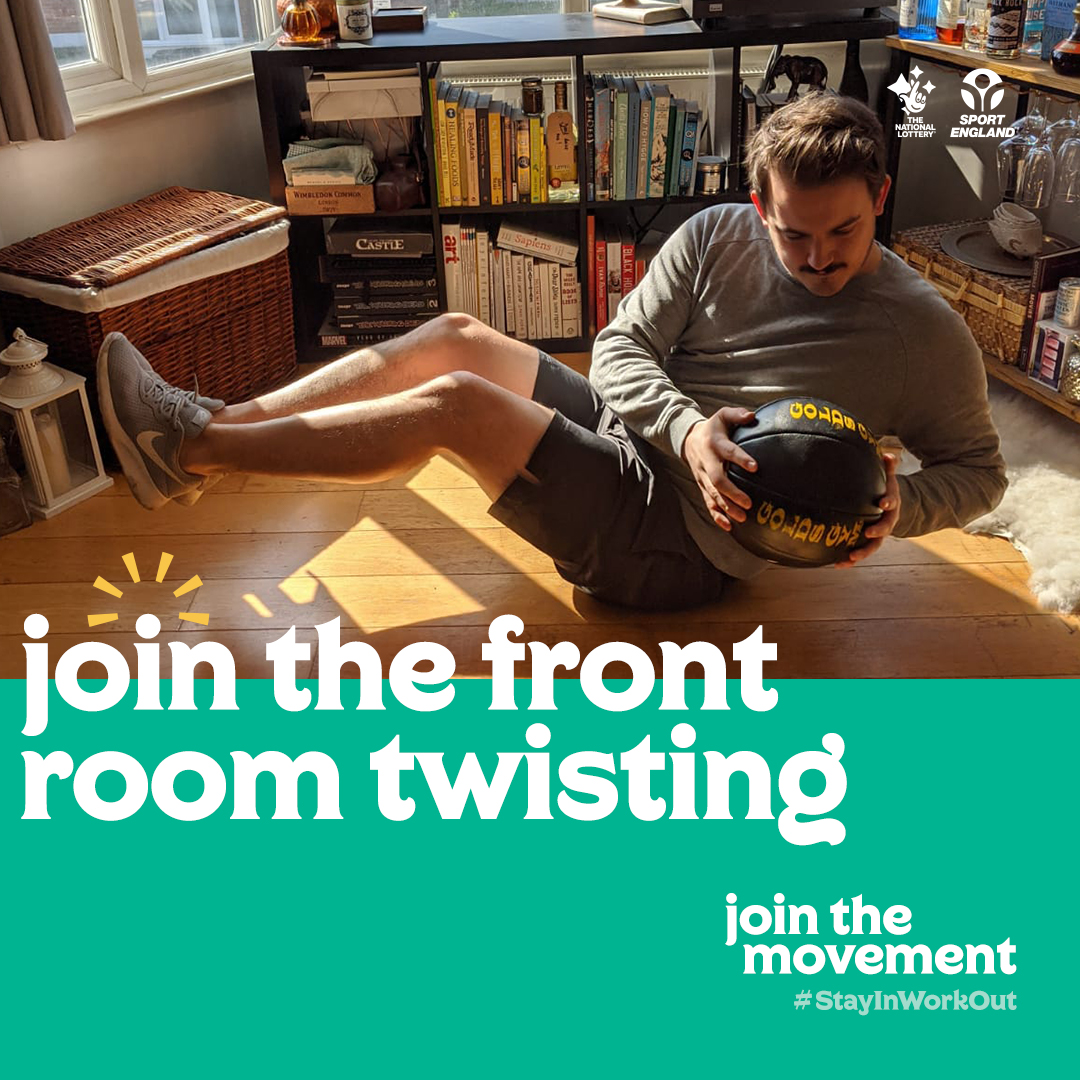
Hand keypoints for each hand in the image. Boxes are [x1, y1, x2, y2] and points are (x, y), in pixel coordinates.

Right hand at [681, 407, 757, 530]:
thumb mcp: (722, 415)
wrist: (688, 440)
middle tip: (749, 502)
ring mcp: (703, 476)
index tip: (755, 467)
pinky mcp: (702, 486)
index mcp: (714, 444)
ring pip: (713, 494)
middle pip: (717, 480)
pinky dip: (717, 515)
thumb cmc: (713, 428)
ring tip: (743, 517)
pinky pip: (708, 502)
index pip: (728, 452)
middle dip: (733, 493)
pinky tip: (728, 526)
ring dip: (727, 507)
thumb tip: (753, 416)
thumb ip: (737, 414)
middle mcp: (707, 462)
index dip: (740, 459)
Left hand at [834, 453, 900, 568]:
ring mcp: (877, 534)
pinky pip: (858, 552)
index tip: (882, 504)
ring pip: (873, 546)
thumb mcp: (887, 478)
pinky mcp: (865, 543)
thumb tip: (889, 454)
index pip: (892, 503)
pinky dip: (848, 560)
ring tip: (850, 557)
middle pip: (885, 529)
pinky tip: (835, 564)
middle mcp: (886, 521)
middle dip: (878, 531)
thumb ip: (887, 467)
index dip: (889, 503)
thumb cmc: (883, 490)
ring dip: (862, 552)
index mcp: (891, 505)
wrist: (886, 508)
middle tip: (869, 533)